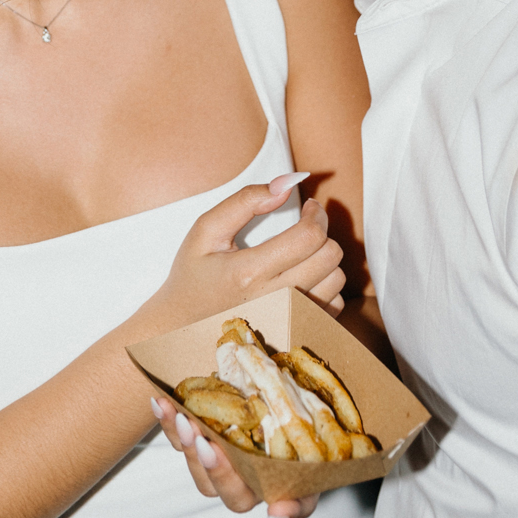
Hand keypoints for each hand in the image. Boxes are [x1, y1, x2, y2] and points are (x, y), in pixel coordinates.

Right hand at [147, 176, 345, 333]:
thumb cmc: (192, 278)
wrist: (181, 329)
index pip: (309, 236)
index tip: (309, 207)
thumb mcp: (205, 232)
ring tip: (301, 254)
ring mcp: (289, 321)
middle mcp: (275, 301)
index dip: (316, 214)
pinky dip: (325, 286)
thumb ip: (244, 201)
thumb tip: (285, 185)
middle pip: (329, 257)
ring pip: (336, 281)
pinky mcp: (298, 333)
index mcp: (249, 273)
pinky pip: (334, 305)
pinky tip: (303, 278)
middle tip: (305, 227)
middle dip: (322, 233)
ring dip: (325, 260)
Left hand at [150, 396, 320, 517]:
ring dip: (179, 437)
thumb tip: (278, 513)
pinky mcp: (202, 435)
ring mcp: (215, 455)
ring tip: (177, 414)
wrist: (299, 416)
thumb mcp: (313, 480)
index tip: (215, 449)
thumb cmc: (309, 455)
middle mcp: (232, 477)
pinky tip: (161, 402)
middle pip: (206, 479)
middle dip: (197, 454)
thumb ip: (300, 502)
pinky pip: (179, 434)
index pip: (235, 495)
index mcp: (256, 491)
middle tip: (195, 430)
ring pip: (190, 457)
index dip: (223, 476)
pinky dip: (167, 419)